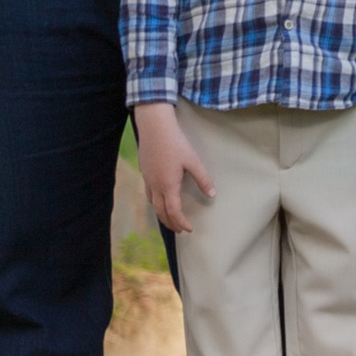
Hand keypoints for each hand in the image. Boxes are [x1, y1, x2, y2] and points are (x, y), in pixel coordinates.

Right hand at [135, 98, 213, 235]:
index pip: (174, 212)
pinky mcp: (144, 171)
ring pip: (152, 203)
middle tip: (179, 230)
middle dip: (170, 223)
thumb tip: (212, 194)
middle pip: (161, 212)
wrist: (154, 126)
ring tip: (169, 218)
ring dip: (161, 214)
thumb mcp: (193, 161)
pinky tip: (159, 197)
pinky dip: (154, 202)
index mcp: (168, 186)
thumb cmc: (175, 142)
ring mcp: (147, 179)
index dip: (181, 223)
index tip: (189, 229)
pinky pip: (148, 193)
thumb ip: (203, 179)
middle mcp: (155, 186)